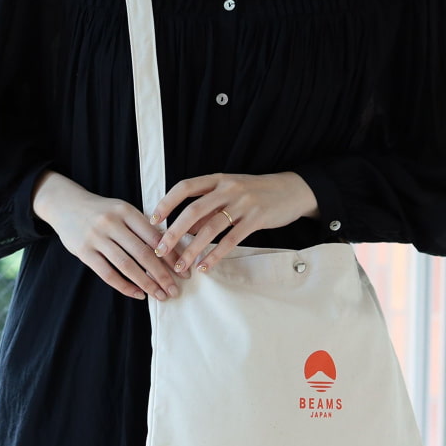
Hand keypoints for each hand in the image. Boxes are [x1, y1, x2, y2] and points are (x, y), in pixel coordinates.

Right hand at [32, 170, 188, 300]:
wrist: (65, 204)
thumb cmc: (103, 211)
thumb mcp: (124, 211)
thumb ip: (144, 228)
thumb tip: (172, 251)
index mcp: (127, 211)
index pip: (154, 237)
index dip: (171, 256)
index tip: (184, 272)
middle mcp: (112, 223)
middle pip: (143, 253)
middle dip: (162, 275)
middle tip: (175, 290)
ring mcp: (96, 237)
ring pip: (127, 266)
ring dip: (146, 283)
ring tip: (160, 295)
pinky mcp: (83, 251)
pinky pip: (107, 273)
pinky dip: (124, 286)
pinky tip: (138, 294)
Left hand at [149, 171, 319, 272]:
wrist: (292, 190)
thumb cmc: (257, 193)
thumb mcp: (231, 191)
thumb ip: (209, 205)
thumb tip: (183, 227)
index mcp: (218, 179)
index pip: (185, 187)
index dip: (167, 203)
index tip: (153, 220)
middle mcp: (228, 188)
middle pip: (193, 210)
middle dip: (174, 232)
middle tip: (160, 250)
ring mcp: (243, 203)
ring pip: (211, 227)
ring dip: (192, 249)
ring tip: (181, 266)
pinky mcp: (256, 219)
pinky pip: (231, 240)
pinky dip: (216, 255)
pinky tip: (205, 266)